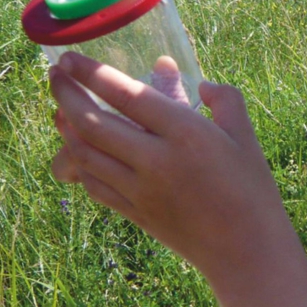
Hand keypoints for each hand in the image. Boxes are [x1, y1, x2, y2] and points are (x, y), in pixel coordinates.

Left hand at [49, 52, 306, 306]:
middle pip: (92, 123)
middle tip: (54, 76)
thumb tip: (200, 83)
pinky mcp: (134, 212)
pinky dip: (78, 163)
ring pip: (84, 155)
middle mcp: (155, 160)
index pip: (126, 95)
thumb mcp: (244, 134)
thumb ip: (224, 99)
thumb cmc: (251, 186)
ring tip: (59, 108)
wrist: (245, 248)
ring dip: (64, 128)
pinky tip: (77, 149)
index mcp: (185, 133)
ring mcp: (140, 189)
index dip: (92, 73)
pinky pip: (92, 184)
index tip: (70, 58)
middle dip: (66, 95)